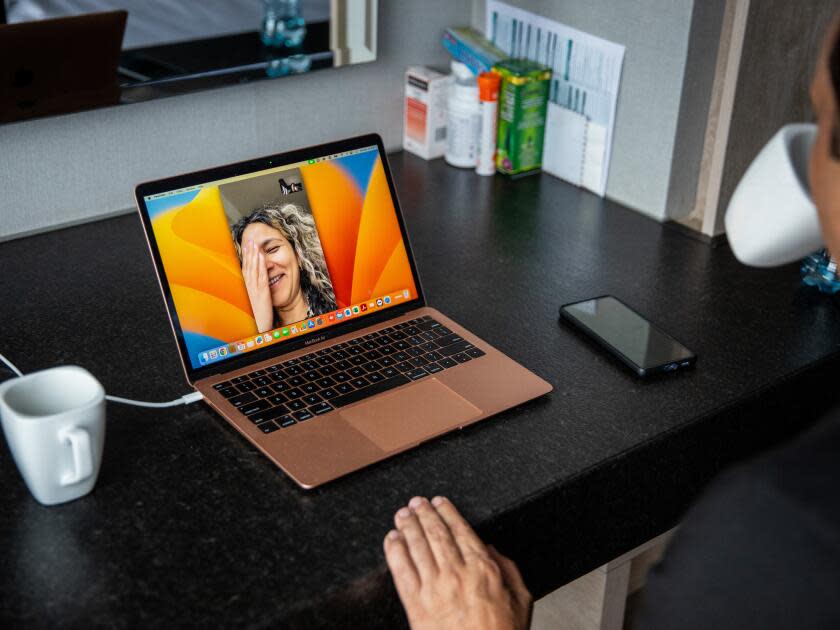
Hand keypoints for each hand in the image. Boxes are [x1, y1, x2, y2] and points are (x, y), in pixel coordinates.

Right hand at [241, 239, 274, 332]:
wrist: (257, 328)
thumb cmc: (255, 318)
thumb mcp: (251, 303)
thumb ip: (251, 293)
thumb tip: (251, 287)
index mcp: (246, 290)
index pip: (245, 271)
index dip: (246, 259)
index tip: (246, 248)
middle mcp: (248, 288)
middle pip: (248, 267)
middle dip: (249, 253)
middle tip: (250, 240)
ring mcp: (254, 289)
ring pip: (253, 269)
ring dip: (254, 256)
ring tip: (255, 244)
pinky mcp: (262, 293)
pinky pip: (261, 276)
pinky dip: (261, 265)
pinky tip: (261, 256)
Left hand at [384, 496, 531, 629]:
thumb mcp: (521, 601)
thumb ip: (508, 570)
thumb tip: (491, 550)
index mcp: (483, 569)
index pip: (461, 530)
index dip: (448, 512)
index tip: (439, 502)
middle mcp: (457, 573)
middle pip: (436, 534)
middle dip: (424, 514)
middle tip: (416, 502)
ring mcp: (434, 588)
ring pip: (417, 546)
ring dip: (408, 526)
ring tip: (403, 514)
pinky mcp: (416, 605)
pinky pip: (401, 571)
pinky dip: (395, 551)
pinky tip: (392, 539)